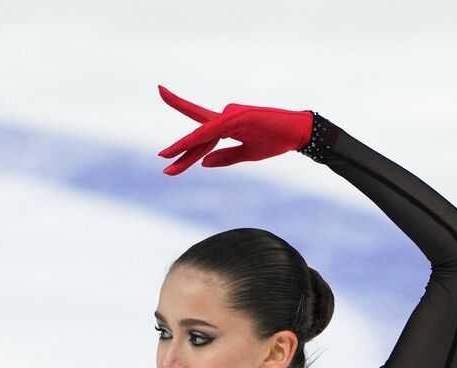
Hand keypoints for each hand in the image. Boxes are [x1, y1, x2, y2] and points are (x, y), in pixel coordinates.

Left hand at [156, 85, 312, 174]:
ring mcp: (231, 115)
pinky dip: (198, 137)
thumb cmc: (275, 140)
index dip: (182, 145)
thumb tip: (203, 163)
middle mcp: (225, 117)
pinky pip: (213, 129)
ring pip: (202, 135)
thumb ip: (225, 158)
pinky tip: (183, 144)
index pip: (199, 135)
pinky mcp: (238, 116)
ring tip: (165, 159)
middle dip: (177, 150)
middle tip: (159, 160)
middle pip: (196, 137)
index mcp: (226, 127)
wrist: (297, 133)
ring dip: (185, 149)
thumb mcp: (247, 154)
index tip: (164, 156)